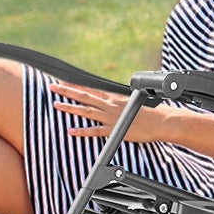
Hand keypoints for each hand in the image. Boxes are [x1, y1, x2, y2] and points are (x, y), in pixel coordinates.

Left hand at [48, 82, 162, 143]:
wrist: (161, 122)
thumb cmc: (151, 114)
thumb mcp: (133, 104)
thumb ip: (120, 103)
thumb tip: (113, 103)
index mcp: (115, 99)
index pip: (91, 90)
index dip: (76, 86)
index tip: (63, 82)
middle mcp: (110, 106)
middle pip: (85, 96)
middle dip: (67, 91)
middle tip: (52, 86)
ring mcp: (111, 118)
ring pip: (86, 110)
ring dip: (70, 107)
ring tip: (56, 105)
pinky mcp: (114, 131)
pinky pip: (95, 131)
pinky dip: (83, 131)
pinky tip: (71, 131)